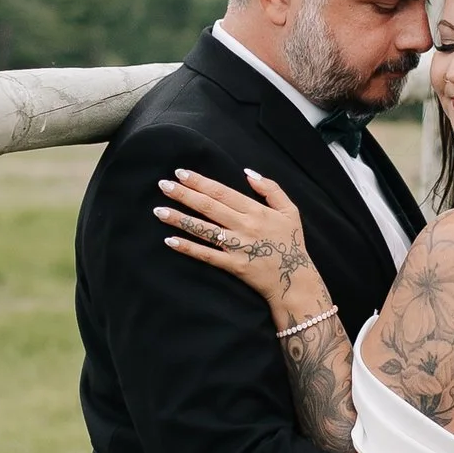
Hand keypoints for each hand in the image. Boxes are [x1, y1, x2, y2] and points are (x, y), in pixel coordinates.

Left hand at [156, 165, 328, 319]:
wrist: (295, 280)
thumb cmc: (292, 243)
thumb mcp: (290, 210)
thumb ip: (271, 189)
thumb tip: (248, 173)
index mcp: (256, 211)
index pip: (222, 192)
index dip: (200, 181)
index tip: (181, 173)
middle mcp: (244, 226)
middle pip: (208, 207)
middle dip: (184, 194)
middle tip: (163, 185)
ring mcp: (237, 247)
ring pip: (203, 229)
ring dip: (179, 219)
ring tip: (158, 210)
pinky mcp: (232, 265)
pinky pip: (206, 255)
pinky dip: (188, 248)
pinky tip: (170, 240)